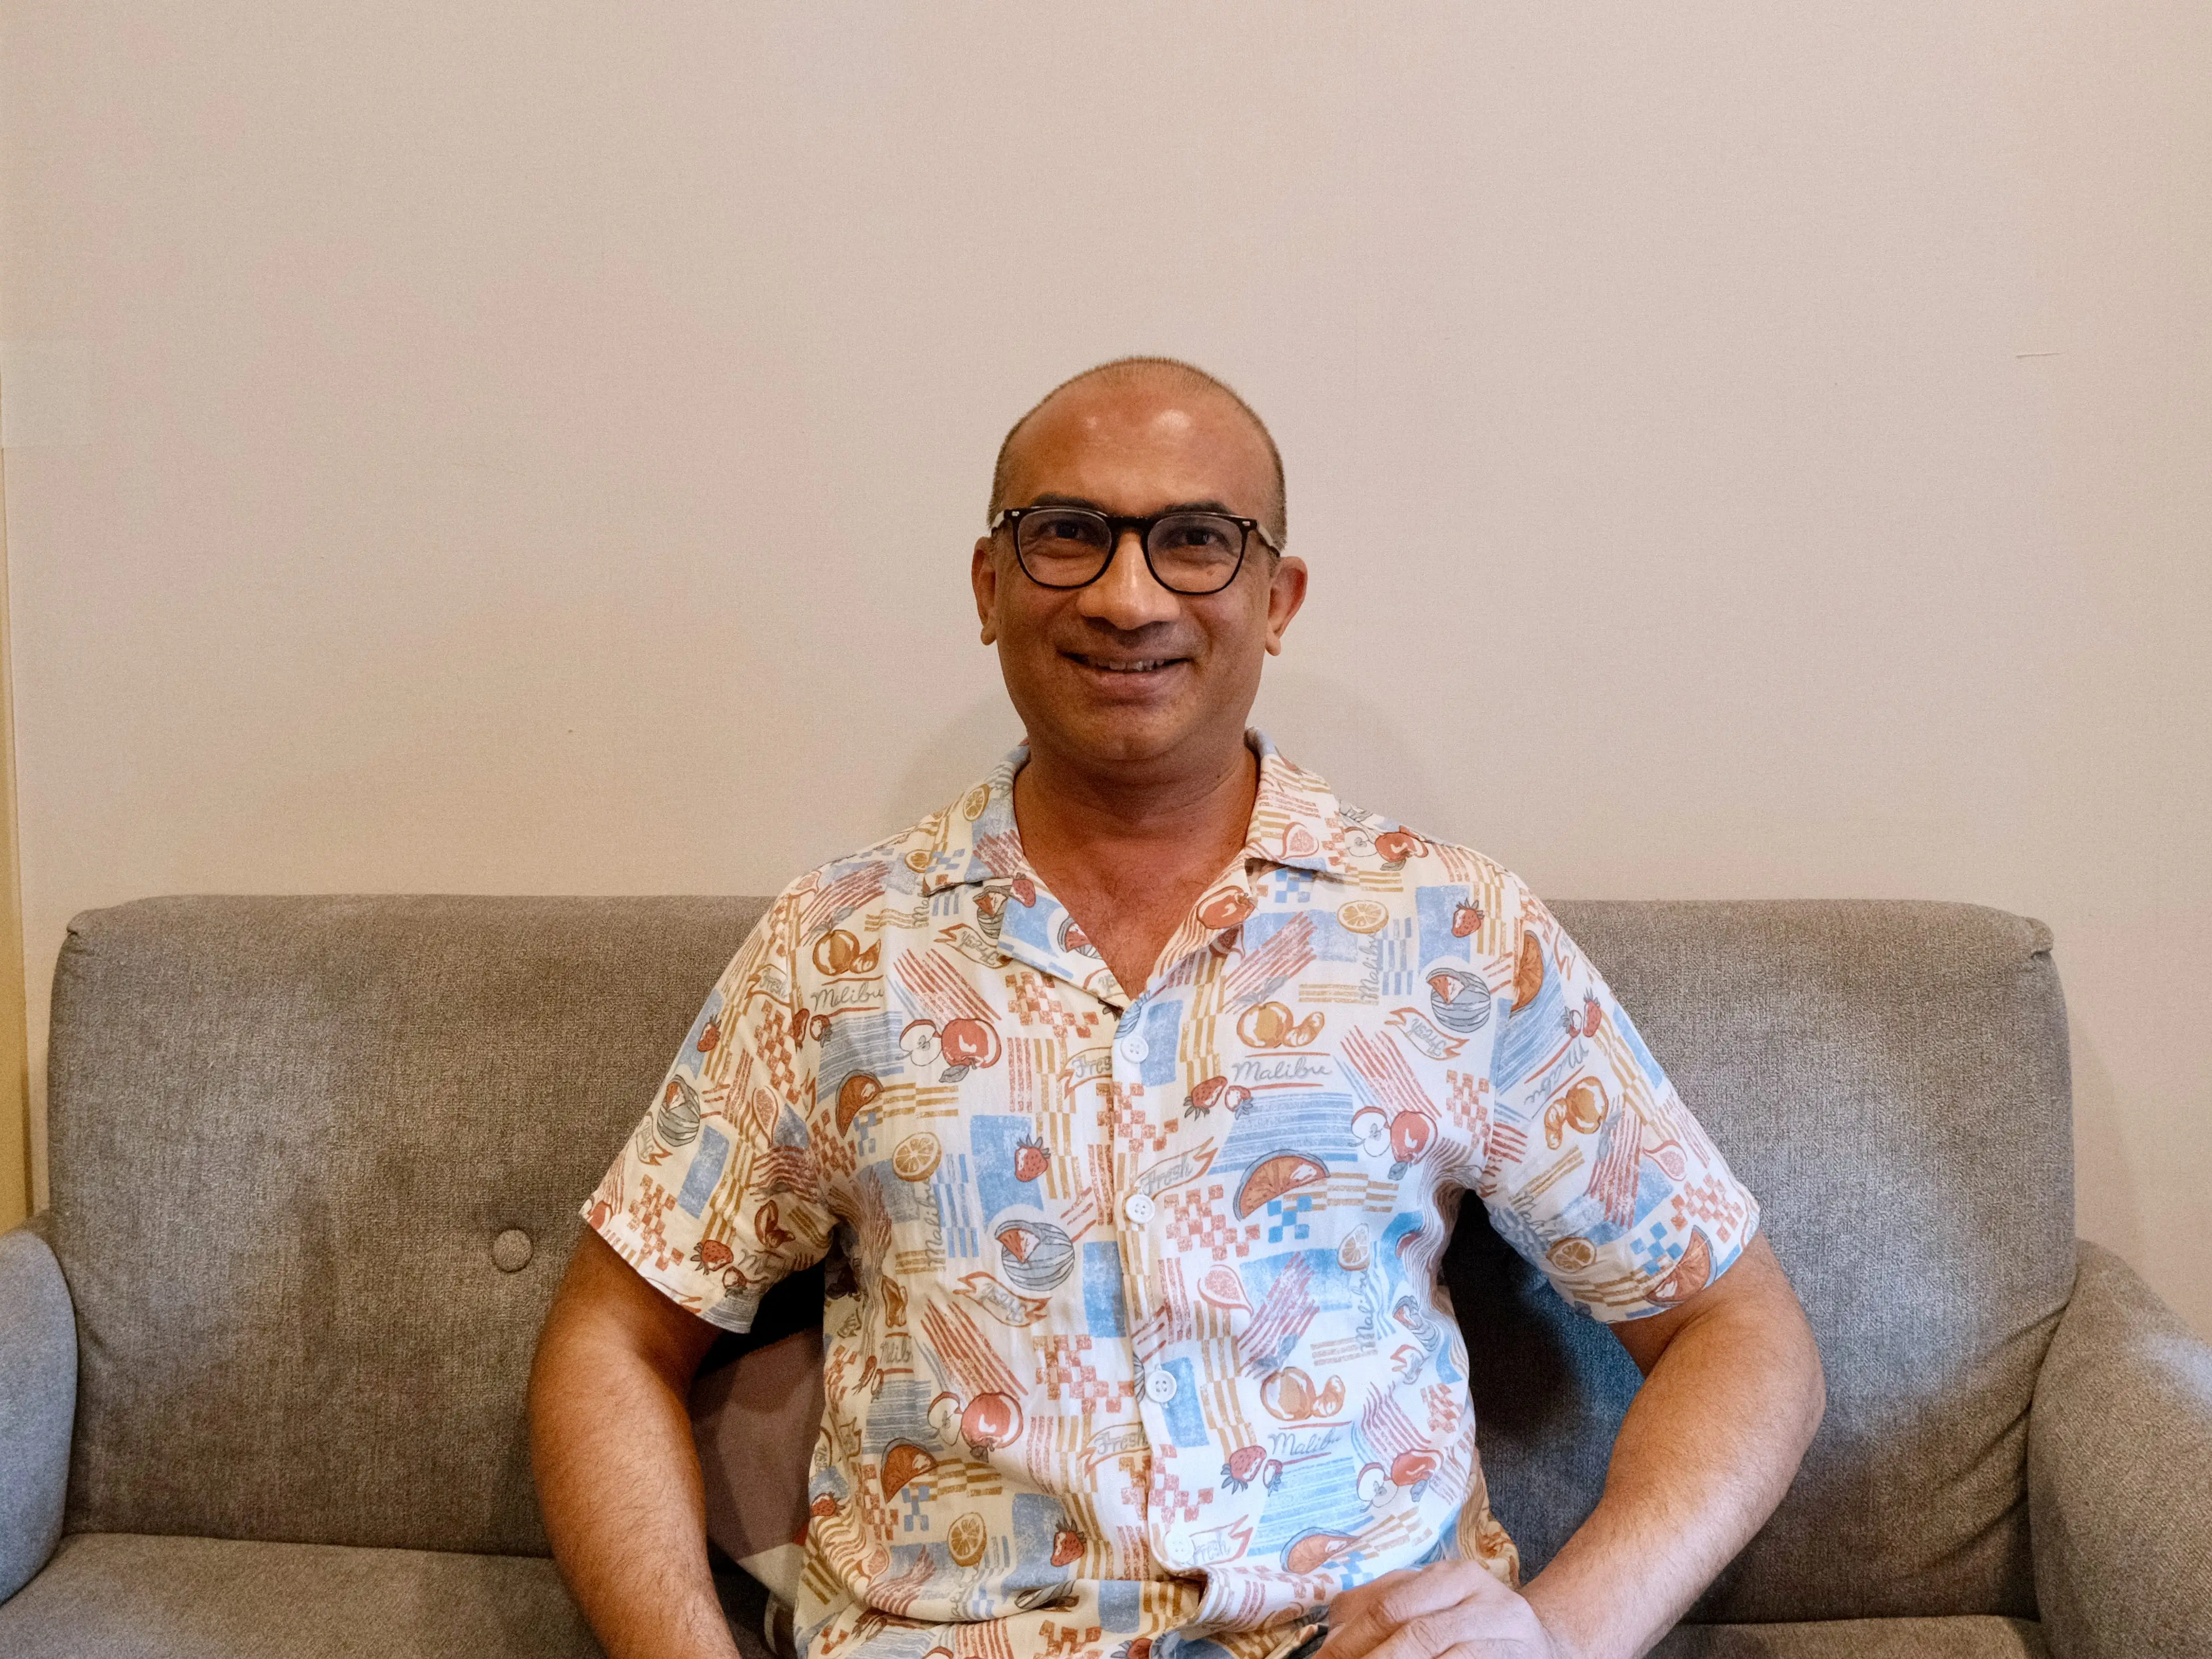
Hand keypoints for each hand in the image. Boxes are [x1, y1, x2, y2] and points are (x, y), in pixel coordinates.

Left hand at [1316, 1562, 1570, 1658]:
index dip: (1349, 1639)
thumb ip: (1387, 1608)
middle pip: (1413, 1632)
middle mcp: (1481, 1596)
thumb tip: (1331, 1638)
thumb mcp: (1434, 1604)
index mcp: (1452, 1575)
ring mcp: (1503, 1631)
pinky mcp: (1516, 1658)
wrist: (1544, 1643)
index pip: (1388, 1605)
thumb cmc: (1473, 1625)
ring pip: (1438, 1654)